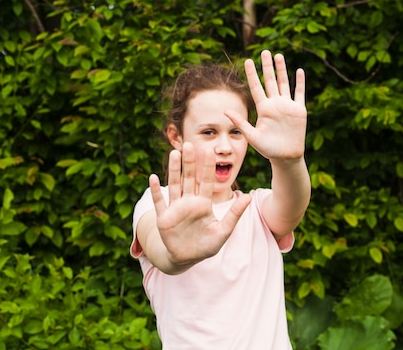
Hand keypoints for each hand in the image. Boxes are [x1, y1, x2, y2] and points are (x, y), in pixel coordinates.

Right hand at [149, 142, 250, 268]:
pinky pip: (159, 202)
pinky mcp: (163, 218)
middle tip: (189, 144)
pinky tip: (153, 177)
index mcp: (203, 204)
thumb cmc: (206, 245)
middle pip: (189, 178)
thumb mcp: (223, 231)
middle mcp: (189, 202)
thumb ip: (234, 214)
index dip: (207, 167)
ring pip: (174, 185)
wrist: (186, 258)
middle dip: (189, 162)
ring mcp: (175, 209)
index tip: (210, 151)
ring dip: (174, 170)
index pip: (206, 181)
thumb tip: (248, 197)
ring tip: (174, 153)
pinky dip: (156, 191)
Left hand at [225, 50, 306, 161]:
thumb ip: (240, 123)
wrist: (286, 157)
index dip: (252, 74)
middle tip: (264, 51)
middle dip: (267, 66)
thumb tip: (225, 111)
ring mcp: (287, 106)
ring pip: (284, 83)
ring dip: (282, 70)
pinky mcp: (299, 111)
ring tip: (279, 55)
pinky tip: (299, 71)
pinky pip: (299, 93)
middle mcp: (274, 104)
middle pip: (270, 81)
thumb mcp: (252, 136)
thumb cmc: (268, 149)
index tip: (247, 60)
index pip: (256, 87)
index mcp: (263, 109)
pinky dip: (300, 82)